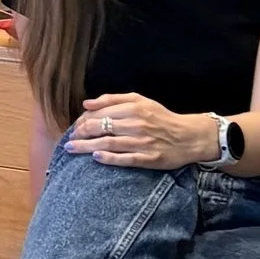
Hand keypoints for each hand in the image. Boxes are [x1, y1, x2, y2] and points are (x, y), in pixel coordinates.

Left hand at [69, 92, 209, 170]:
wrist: (189, 136)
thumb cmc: (161, 118)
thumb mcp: (140, 101)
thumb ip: (112, 99)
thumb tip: (86, 103)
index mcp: (134, 108)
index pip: (100, 112)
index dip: (83, 119)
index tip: (75, 126)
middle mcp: (137, 124)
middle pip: (100, 127)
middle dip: (81, 133)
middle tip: (71, 138)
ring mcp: (142, 142)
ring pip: (108, 143)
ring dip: (86, 146)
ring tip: (71, 148)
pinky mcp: (148, 158)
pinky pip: (124, 159)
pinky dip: (109, 158)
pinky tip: (95, 157)